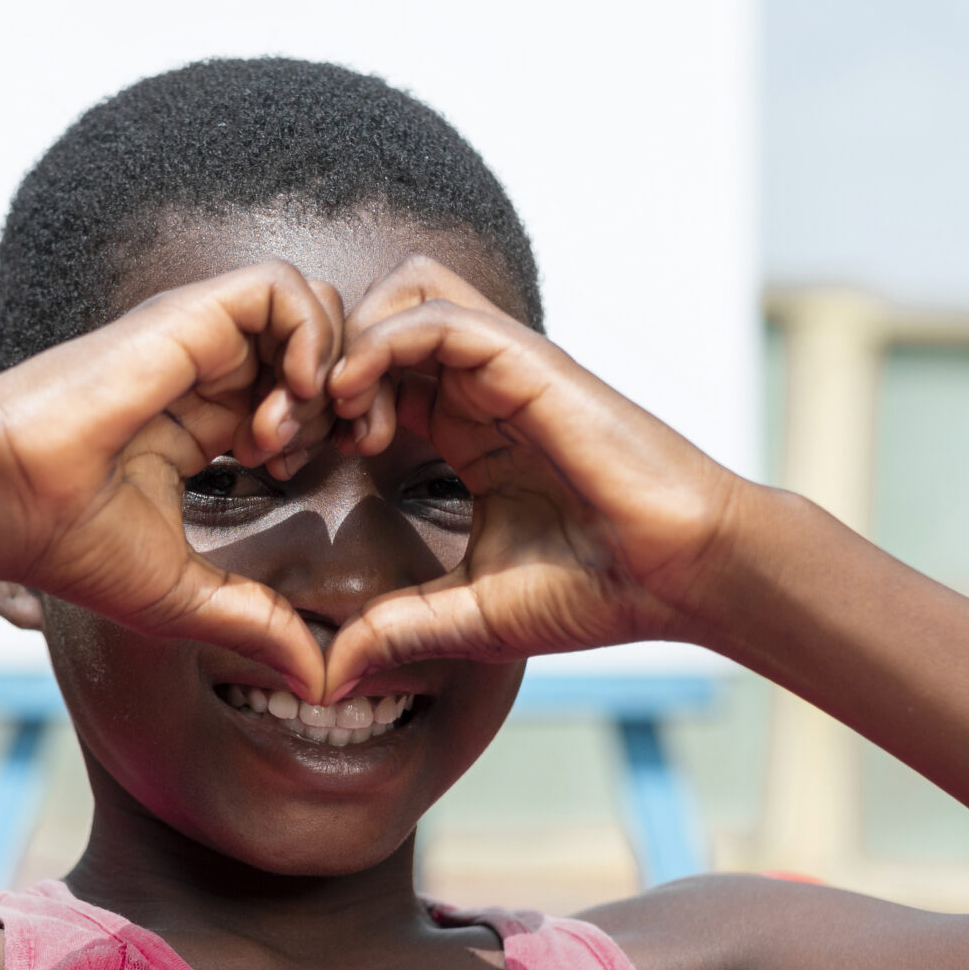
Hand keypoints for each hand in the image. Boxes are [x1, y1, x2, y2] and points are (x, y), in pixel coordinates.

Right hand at [0, 262, 341, 696]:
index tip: (313, 474)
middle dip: (351, 395)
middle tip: (334, 448)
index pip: (301, 395)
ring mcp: (199, 338)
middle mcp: (206, 371)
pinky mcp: (187, 315)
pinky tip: (289, 397)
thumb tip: (320, 684)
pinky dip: (308, 333)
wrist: (4, 498)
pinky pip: (280, 285)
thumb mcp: (186, 594)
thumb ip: (257, 625)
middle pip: (321, 345)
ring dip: (330, 364)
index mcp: (205, 421)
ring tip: (296, 428)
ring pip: (312, 307)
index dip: (332, 427)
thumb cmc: (69, 542)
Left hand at [317, 256, 750, 695]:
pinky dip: (380, 344)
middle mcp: (481, 390)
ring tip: (327, 416)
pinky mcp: (526, 360)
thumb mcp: (473, 614)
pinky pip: (435, 314)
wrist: (683, 575)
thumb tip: (332, 674)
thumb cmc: (601, 591)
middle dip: (313, 367)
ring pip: (401, 295)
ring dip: (347, 344)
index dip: (315, 410)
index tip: (286, 467)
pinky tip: (356, 405)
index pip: (371, 380)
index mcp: (466, 433)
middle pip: (374, 322)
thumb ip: (401, 629)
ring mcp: (504, 369)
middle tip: (286, 435)